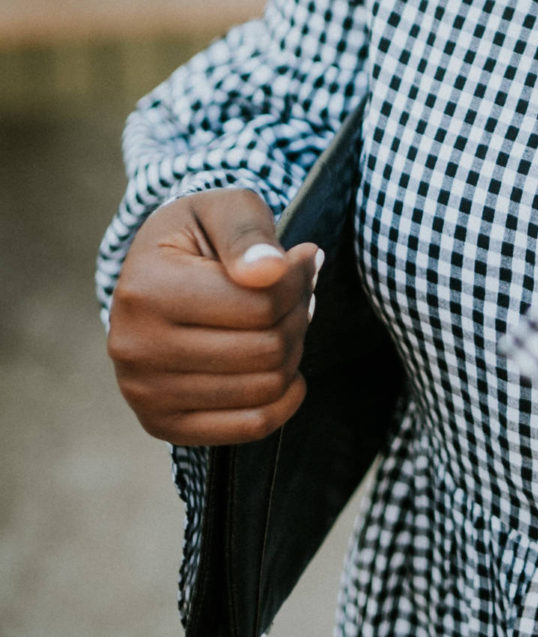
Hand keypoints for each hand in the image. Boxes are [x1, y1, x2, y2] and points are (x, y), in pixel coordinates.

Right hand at [108, 188, 319, 445]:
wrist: (156, 276)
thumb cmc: (199, 237)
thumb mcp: (223, 209)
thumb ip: (248, 233)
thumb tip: (269, 272)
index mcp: (145, 289)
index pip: (261, 303)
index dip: (300, 279)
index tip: (304, 259)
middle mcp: (135, 348)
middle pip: (266, 349)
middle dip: (299, 315)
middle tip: (300, 292)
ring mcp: (144, 393)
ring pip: (264, 388)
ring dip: (293, 352)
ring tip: (284, 320)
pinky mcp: (162, 424)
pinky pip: (249, 427)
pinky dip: (284, 400)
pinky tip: (286, 369)